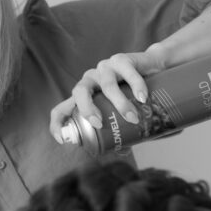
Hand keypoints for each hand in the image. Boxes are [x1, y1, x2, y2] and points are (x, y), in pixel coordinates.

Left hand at [49, 44, 167, 142]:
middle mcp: (90, 81)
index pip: (62, 108)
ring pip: (107, 85)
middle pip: (79, 92)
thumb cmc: (132, 95)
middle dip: (86, 109)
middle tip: (100, 124)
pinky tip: (142, 98)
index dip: (57, 123)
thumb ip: (120, 129)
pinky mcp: (122, 60)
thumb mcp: (122, 112)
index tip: (62, 139)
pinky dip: (136, 86)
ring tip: (133, 117)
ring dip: (120, 103)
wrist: (153, 68)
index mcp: (84, 97)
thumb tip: (123, 151)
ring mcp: (105, 68)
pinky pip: (128, 73)